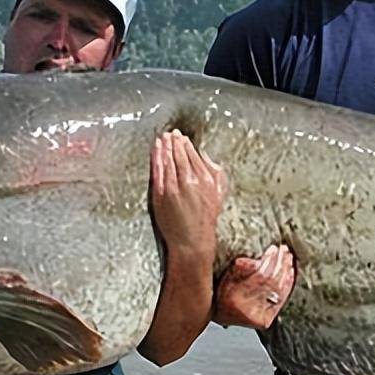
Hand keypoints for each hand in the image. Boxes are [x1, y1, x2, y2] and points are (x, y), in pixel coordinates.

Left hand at [149, 129, 225, 270]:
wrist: (192, 241)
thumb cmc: (205, 220)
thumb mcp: (218, 195)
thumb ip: (215, 173)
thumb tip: (205, 157)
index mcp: (205, 180)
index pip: (193, 156)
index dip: (186, 144)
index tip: (181, 137)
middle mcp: (190, 181)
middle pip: (179, 155)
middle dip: (174, 142)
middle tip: (171, 133)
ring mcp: (173, 187)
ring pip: (168, 161)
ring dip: (165, 147)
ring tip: (162, 138)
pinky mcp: (161, 194)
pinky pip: (158, 171)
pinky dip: (156, 158)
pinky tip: (156, 150)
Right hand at [213, 244, 295, 328]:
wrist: (221, 315)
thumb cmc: (221, 294)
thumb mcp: (226, 277)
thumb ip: (239, 268)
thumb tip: (257, 260)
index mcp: (234, 298)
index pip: (259, 276)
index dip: (268, 261)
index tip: (273, 249)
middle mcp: (247, 310)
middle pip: (272, 283)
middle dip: (279, 263)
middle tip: (283, 250)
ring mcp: (258, 317)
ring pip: (278, 291)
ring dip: (285, 271)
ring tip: (288, 258)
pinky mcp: (266, 320)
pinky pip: (281, 300)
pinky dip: (287, 284)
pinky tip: (290, 273)